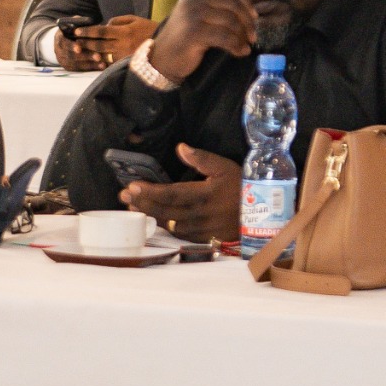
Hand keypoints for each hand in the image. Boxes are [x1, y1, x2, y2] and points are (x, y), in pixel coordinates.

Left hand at [59, 15, 154, 71]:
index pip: (101, 31)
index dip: (88, 31)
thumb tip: (104, 26)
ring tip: (80, 52)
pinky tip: (93, 61)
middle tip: (74, 42)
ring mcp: (124, 56)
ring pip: (102, 56)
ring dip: (90, 54)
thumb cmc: (148, 29)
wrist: (165, 46)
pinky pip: (110, 64)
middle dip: (85, 43)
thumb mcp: (134, 19)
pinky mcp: (126, 64)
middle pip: (99, 45)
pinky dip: (101, 62)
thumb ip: (118, 21)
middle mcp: (122, 45)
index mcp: (124, 32)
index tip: (76, 31)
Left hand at [119, 143, 241, 243]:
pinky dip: (164, 228)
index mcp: (204, 194)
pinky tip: (153, 221)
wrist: (262, 215)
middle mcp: (200, 214)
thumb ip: (202, 158)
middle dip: (142, 203)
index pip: (171, 194)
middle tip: (124, 197)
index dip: (150, 191)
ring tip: (132, 209)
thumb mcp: (225, 167)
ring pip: (170, 224)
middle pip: (165, 210)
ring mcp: (201, 229)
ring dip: (150, 216)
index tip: (132, 186)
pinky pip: (180, 234)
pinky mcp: (204, 238)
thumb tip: (180, 148)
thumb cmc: (243, 187)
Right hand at [143, 0, 257, 85]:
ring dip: (243, 36)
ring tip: (246, 46)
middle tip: (253, 36)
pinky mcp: (195, 32)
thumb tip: (247, 7)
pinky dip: (237, 46)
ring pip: (231, 21)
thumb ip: (216, 7)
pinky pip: (225, 38)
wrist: (162, 58)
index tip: (254, 17)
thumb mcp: (197, 15)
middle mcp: (195, 0)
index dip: (246, 3)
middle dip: (247, 22)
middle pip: (233, 5)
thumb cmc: (184, 38)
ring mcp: (194, 15)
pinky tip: (241, 52)